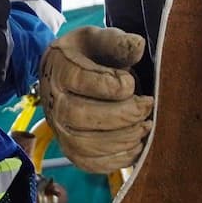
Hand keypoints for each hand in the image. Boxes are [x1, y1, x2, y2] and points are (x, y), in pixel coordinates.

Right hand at [37, 27, 152, 174]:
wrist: (66, 74)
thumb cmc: (87, 55)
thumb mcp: (98, 38)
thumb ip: (117, 41)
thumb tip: (138, 46)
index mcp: (60, 71)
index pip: (82, 81)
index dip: (114, 85)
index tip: (131, 81)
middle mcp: (54, 104)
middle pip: (81, 116)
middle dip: (122, 115)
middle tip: (147, 106)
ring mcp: (60, 131)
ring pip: (86, 145)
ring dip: (122, 139)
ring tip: (145, 125)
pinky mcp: (71, 151)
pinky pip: (91, 164)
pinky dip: (117, 159)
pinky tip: (136, 144)